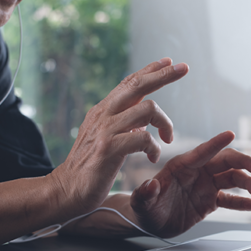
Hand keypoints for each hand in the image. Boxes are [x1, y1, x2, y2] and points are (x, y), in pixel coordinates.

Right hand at [49, 58, 187, 218]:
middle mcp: (104, 114)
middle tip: (184, 68)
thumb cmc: (89, 167)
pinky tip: (153, 157)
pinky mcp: (109, 149)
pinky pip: (143, 138)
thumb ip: (122, 126)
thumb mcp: (106, 138)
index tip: (169, 61)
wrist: (66, 189)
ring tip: (167, 139)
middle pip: (138, 85)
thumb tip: (143, 122)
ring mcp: (106, 130)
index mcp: (103, 110)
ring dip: (165, 123)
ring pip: (147, 109)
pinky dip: (154, 147)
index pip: (128, 83)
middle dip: (164, 75)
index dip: (150, 70)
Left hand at [130, 131, 250, 237]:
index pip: (202, 152)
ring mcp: (206, 186)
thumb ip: (145, 193)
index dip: (216, 143)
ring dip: (247, 182)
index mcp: (182, 166)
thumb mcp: (141, 202)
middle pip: (225, 162)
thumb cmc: (144, 208)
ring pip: (232, 178)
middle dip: (243, 162)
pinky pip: (231, 200)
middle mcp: (197, 172)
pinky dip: (244, 202)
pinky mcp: (210, 201)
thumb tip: (150, 185)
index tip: (230, 134)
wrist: (149, 223)